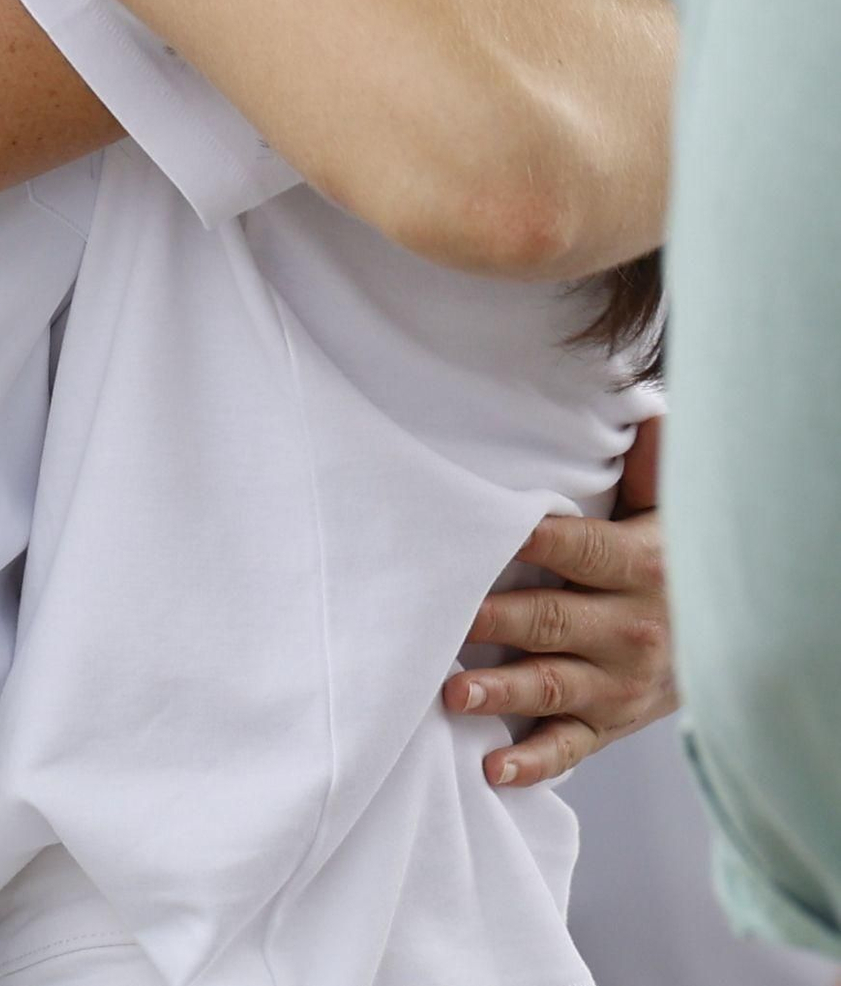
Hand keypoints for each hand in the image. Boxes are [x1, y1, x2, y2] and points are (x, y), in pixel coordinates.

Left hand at [442, 417, 674, 786]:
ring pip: (555, 687)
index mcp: (642, 568)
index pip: (580, 550)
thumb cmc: (670, 557)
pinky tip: (494, 767)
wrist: (724, 640)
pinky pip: (569, 748)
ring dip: (503, 692)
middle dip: (499, 620)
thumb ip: (648, 462)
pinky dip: (532, 763)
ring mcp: (619, 685)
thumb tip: (638, 406)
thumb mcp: (668, 508)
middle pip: (554, 621)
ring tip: (455, 693)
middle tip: (450, 617)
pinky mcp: (609, 726)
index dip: (535, 538)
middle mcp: (631, 631)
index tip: (488, 528)